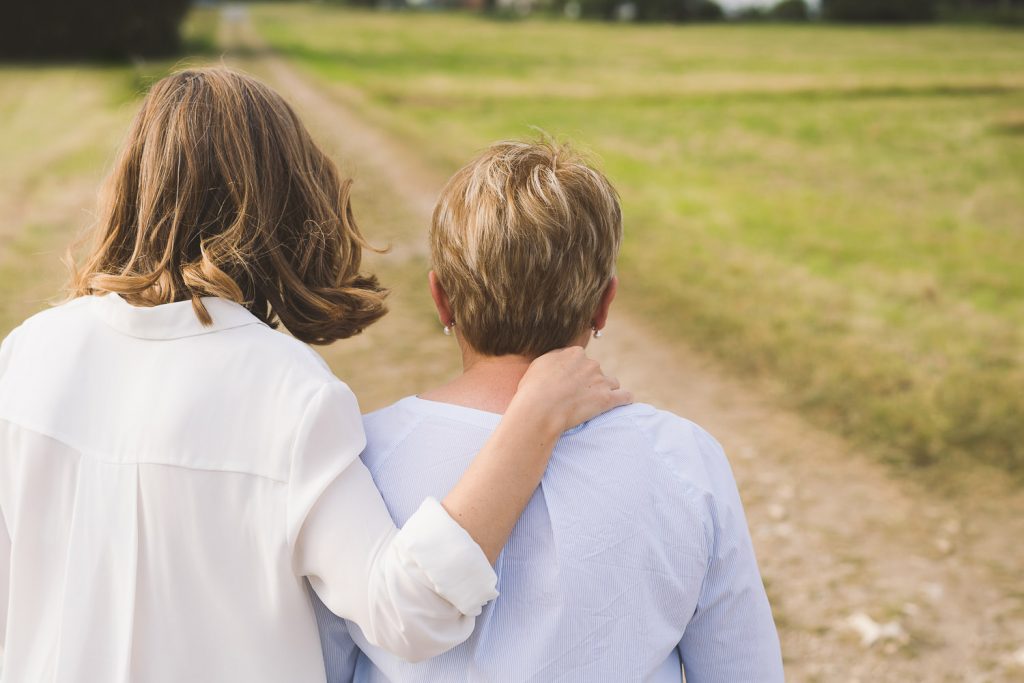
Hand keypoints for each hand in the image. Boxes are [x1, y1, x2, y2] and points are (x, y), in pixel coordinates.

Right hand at [512, 346, 631, 435]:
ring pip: (612, 382)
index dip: (575, 372)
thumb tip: (560, 360)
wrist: (540, 409)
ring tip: (594, 404)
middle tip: (576, 397)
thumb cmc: (533, 389)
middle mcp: (590, 363)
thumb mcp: (539, 364)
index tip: (568, 384)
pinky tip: (623, 403)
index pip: (581, 359)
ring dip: (606, 390)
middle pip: (596, 371)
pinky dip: (624, 400)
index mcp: (574, 353)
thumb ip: (554, 359)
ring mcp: (601, 381)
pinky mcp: (607, 399)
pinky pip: (625, 396)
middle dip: (589, 382)